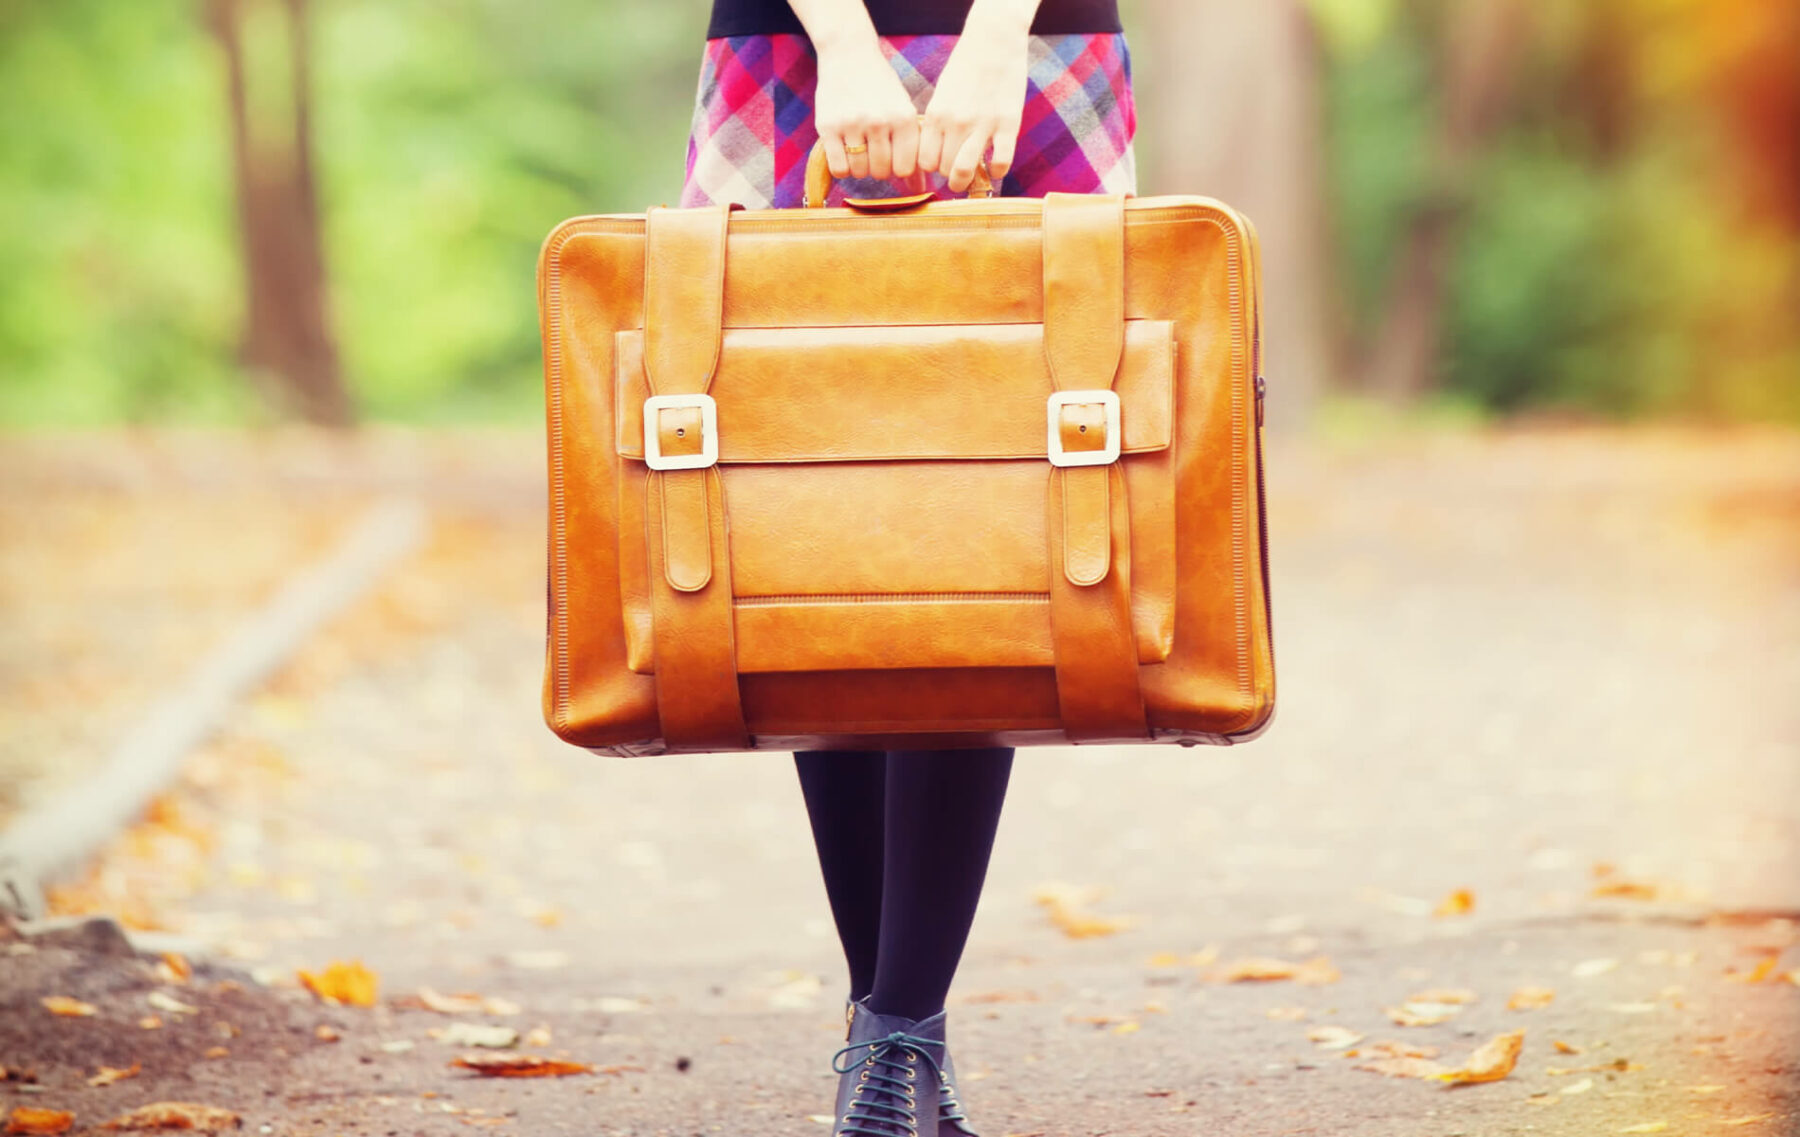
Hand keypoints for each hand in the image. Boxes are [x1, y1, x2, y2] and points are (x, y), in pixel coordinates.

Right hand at [814, 39, 922, 181]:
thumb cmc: (881, 88)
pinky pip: (839, 168)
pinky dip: (842, 168)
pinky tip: (844, 153)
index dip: (898, 168)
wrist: (849, 55)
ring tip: (858, 149)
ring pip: (859, 171)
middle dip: (877, 168)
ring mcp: (853, 123)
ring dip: (859, 167)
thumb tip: (919, 190)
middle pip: (881, 172)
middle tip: (872, 152)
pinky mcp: (828, 126)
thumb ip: (911, 149)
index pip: (905, 169)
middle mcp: (880, 121)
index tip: (892, 156)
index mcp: (903, 118)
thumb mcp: (902, 111)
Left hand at [920, 9, 1031, 190]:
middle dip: (948, 173)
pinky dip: (997, 172)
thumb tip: (934, 153)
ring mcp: (982, 125)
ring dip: (966, 180)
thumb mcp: (942, 94)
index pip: (925, 161)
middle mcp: (956, 123)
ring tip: (970, 179)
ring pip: (965, 171)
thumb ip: (937, 122)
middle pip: (943, 169)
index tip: (939, 163)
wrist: (994, 41)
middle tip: (956, 168)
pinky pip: (1000, 162)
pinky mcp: (1008, 124)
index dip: (932, 166)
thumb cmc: (966, 67)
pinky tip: (995, 166)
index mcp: (936, 115)